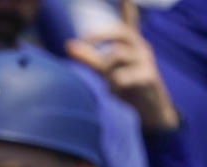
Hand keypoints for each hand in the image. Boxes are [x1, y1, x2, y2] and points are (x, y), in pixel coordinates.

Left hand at [65, 0, 178, 130]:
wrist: (148, 108)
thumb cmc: (125, 85)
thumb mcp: (105, 70)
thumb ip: (88, 57)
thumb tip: (68, 44)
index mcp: (131, 44)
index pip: (129, 22)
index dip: (127, 8)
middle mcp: (140, 47)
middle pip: (120, 33)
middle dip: (99, 35)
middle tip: (82, 41)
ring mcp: (146, 61)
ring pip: (117, 56)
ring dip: (105, 68)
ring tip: (107, 81)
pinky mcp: (149, 76)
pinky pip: (122, 77)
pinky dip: (113, 85)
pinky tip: (117, 90)